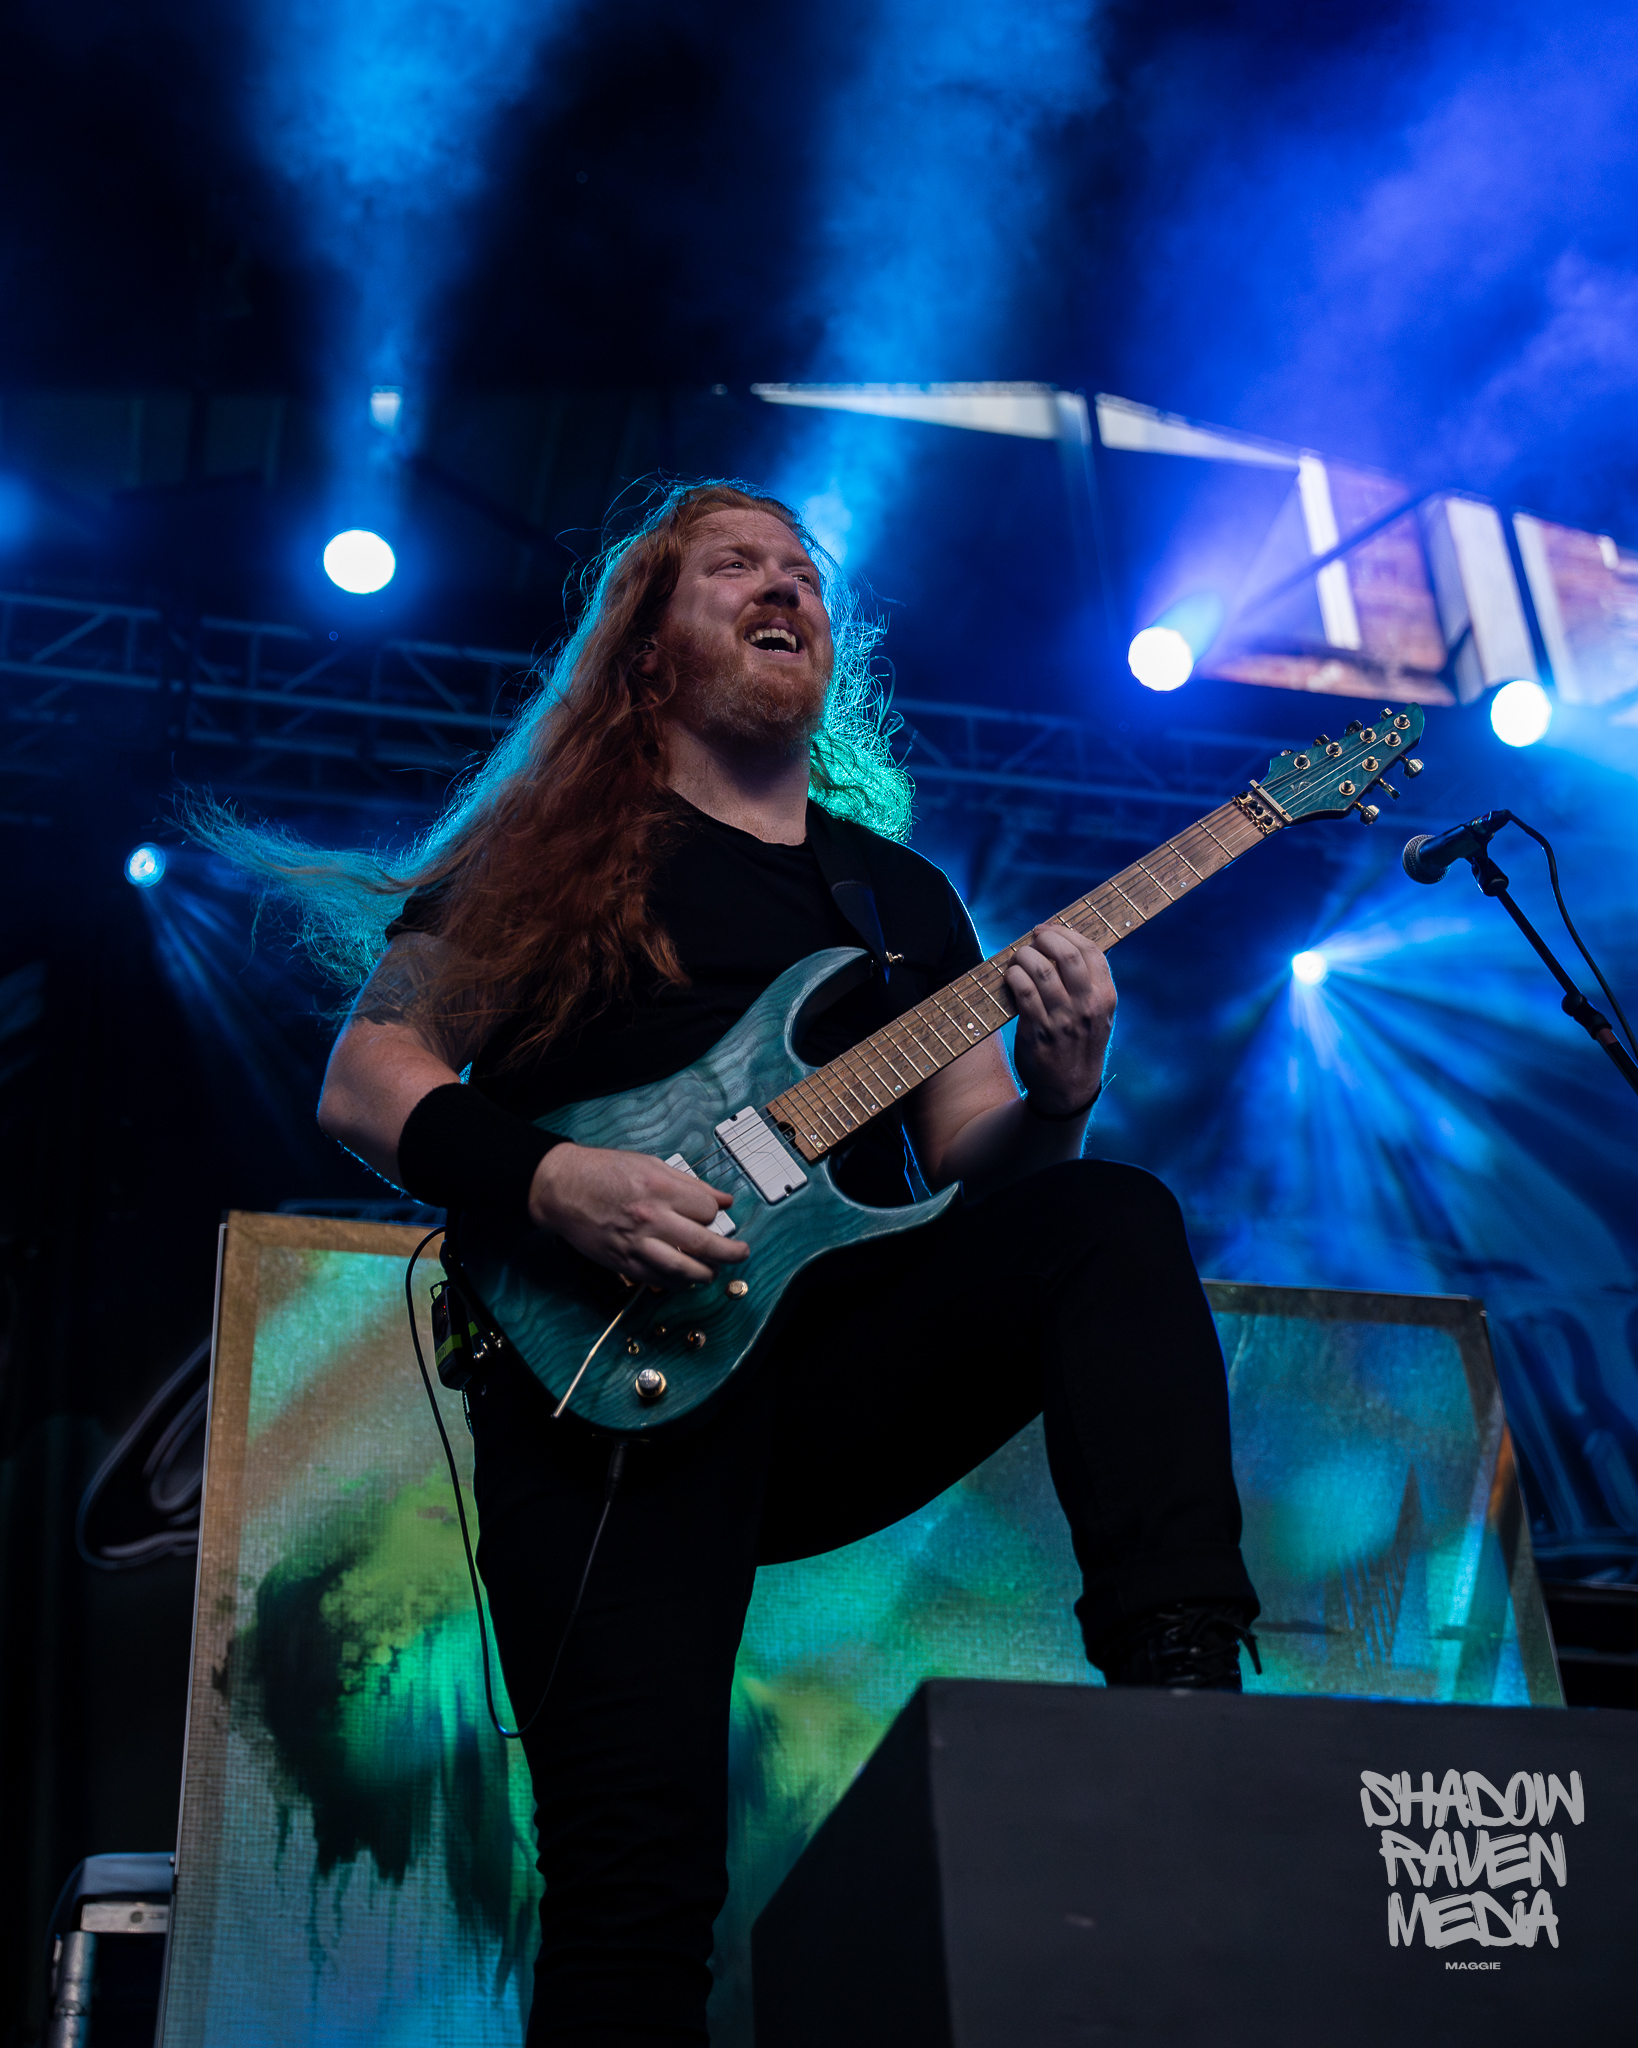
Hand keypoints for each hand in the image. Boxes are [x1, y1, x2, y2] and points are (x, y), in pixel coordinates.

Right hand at [527, 1144, 749, 1286]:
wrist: (561, 1188)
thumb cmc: (603, 1171)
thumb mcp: (650, 1164)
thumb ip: (690, 1183)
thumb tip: (724, 1198)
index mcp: (659, 1188)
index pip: (706, 1209)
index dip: (714, 1212)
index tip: (712, 1213)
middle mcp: (650, 1218)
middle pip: (704, 1243)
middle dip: (730, 1252)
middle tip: (741, 1253)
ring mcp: (636, 1243)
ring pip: (684, 1270)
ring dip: (706, 1274)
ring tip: (714, 1272)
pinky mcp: (623, 1262)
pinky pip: (658, 1280)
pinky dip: (677, 1283)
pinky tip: (686, 1279)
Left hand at [1004, 922, 1115, 1115]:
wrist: (1068, 1091)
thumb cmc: (1080, 1045)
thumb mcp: (1099, 1015)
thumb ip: (1090, 984)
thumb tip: (1063, 943)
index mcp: (1105, 998)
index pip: (1090, 951)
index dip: (1065, 933)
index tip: (1048, 930)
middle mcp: (1087, 1007)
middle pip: (1066, 956)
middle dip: (1045, 939)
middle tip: (1032, 939)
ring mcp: (1063, 1020)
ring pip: (1041, 970)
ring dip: (1024, 956)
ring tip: (1018, 958)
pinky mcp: (1038, 1032)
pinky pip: (1023, 992)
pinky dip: (1014, 976)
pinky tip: (1011, 976)